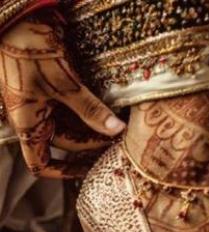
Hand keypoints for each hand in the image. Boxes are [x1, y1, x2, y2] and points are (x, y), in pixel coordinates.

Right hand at [0, 11, 124, 177]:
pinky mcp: (54, 84)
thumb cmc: (29, 49)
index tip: (90, 170)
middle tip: (122, 140)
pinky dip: (92, 109)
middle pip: (67, 142)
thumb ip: (89, 108)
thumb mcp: (62, 82)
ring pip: (73, 123)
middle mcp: (34, 114)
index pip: (40, 163)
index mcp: (27, 121)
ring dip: (95, 126)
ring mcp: (43, 99)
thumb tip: (116, 131)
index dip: (64, 172)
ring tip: (122, 126)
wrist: (19, 15)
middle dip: (93, 143)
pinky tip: (113, 108)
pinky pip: (75, 104)